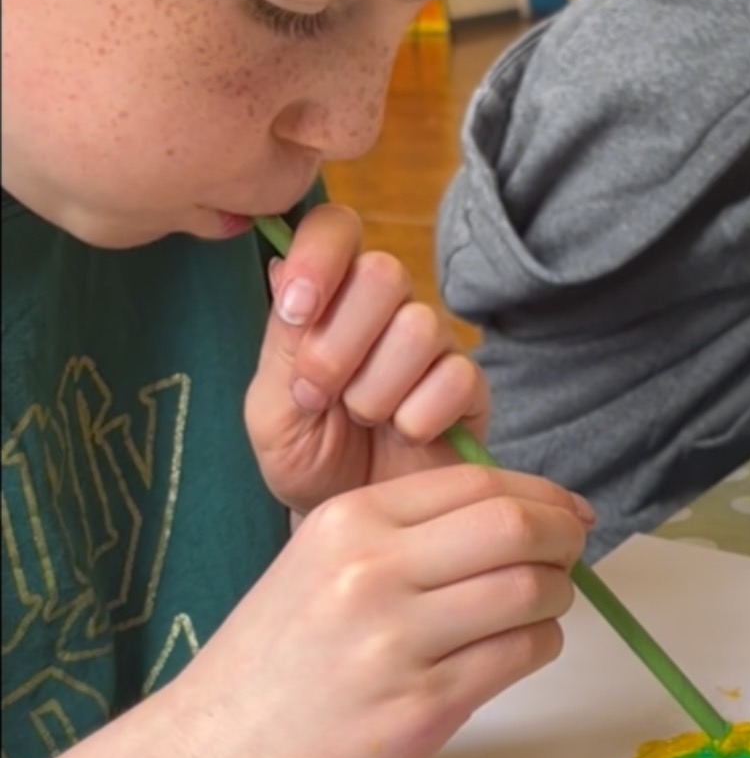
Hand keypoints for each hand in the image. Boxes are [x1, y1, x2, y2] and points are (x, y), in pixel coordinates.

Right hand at [1, 463, 590, 757]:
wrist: (213, 752)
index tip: (566, 510)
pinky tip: (521, 647)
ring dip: (557, 595)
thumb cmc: (272, 658)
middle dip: (563, 536)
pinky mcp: (423, 707)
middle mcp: (374, 572)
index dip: (539, 494)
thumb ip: (404, 534)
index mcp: (349, 522)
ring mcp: (399, 642)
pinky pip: (518, 656)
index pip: (476, 483)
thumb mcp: (318, 562)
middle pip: (514, 527)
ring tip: (546, 604)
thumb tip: (514, 514)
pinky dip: (540, 645)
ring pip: (528, 592)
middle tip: (573, 551)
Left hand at [246, 203, 486, 513]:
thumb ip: (282, 342)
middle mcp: (385, 310)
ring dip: (375, 388)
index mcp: (329, 298)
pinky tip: (403, 437)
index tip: (297, 313)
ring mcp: (433, 345)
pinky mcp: (470, 387)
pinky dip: (418, 417)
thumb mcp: (271, 410)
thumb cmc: (307, 461)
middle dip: (340, 342)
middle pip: (384, 271)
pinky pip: (455, 377)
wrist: (355, 530)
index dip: (320, 257)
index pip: (335, 228)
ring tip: (361, 421)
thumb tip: (282, 266)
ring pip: (419, 325)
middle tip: (319, 394)